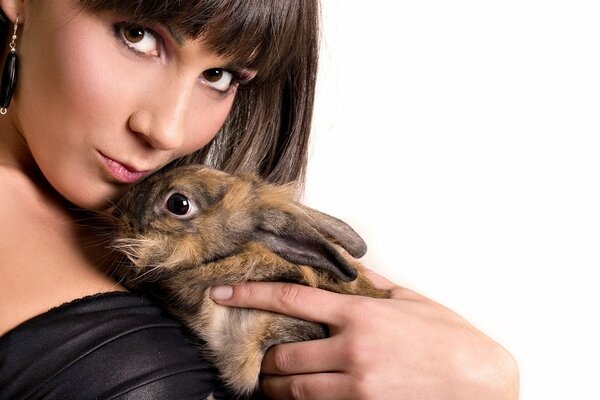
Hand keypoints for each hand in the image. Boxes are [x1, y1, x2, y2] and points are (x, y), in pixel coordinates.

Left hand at [210, 270, 518, 399]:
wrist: (484, 382)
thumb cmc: (450, 340)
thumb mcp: (410, 301)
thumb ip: (371, 284)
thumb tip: (344, 268)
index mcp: (360, 314)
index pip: (291, 298)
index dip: (250, 294)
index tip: (224, 293)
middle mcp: (352, 349)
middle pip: (283, 355)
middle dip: (266, 360)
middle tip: (264, 360)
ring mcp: (357, 385)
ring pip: (293, 390)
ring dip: (276, 388)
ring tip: (275, 385)